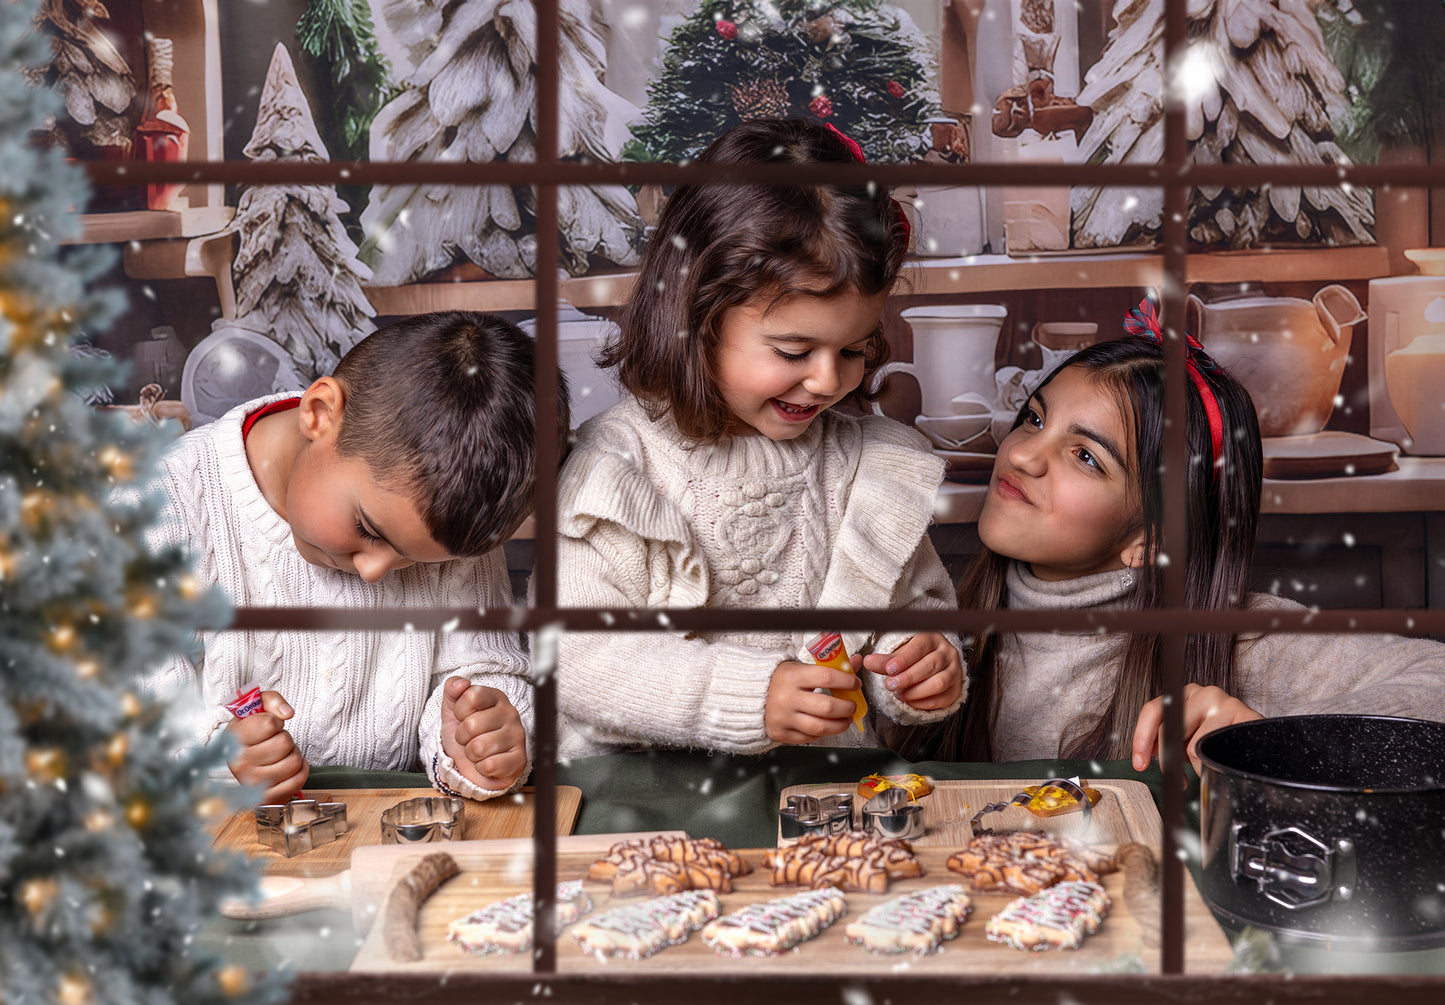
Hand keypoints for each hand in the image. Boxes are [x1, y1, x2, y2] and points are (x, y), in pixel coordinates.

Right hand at [225, 690, 308, 804]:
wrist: (240, 760)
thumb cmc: (251, 733)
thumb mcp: (256, 708)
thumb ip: (271, 700)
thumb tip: (287, 713)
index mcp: (233, 740)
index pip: (268, 724)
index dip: (274, 722)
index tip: (267, 726)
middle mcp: (239, 763)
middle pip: (284, 743)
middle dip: (285, 739)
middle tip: (273, 742)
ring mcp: (252, 783)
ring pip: (294, 761)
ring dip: (293, 754)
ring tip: (279, 755)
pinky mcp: (267, 797)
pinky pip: (298, 780)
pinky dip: (300, 770)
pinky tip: (288, 767)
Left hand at [440, 677, 527, 790]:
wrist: (473, 766)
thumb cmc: (466, 737)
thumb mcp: (452, 711)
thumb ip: (452, 691)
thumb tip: (460, 683)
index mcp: (496, 697)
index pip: (471, 696)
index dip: (459, 712)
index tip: (463, 718)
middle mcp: (510, 713)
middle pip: (471, 724)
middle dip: (463, 738)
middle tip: (470, 739)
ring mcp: (517, 736)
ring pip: (479, 747)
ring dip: (472, 754)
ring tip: (479, 752)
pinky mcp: (520, 760)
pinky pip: (489, 765)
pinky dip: (482, 768)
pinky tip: (488, 763)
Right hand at [765, 660, 858, 744]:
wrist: (752, 694)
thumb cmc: (783, 680)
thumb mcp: (803, 668)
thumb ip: (831, 667)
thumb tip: (857, 662)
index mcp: (792, 677)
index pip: (827, 677)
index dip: (847, 681)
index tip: (855, 684)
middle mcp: (787, 698)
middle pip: (827, 707)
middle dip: (847, 708)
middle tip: (852, 706)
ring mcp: (783, 717)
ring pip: (821, 727)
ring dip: (840, 725)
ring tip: (845, 719)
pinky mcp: (780, 733)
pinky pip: (809, 738)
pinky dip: (822, 733)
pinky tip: (826, 725)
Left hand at [862, 633, 962, 710]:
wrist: (934, 666)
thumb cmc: (914, 657)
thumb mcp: (899, 654)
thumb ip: (885, 660)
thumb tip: (868, 662)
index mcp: (933, 638)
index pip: (920, 646)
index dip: (904, 659)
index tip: (889, 669)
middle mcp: (948, 653)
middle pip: (930, 665)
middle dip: (908, 678)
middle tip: (890, 685)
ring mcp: (955, 671)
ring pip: (939, 682)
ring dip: (916, 691)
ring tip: (899, 694)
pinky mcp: (957, 688)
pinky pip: (943, 699)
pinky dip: (924, 703)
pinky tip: (910, 701)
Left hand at [1132, 683, 1261, 774]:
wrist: (1260, 743)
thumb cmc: (1221, 739)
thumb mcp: (1188, 739)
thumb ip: (1165, 741)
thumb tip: (1145, 753)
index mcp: (1184, 696)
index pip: (1153, 711)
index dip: (1142, 738)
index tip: (1140, 762)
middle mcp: (1202, 693)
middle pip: (1170, 729)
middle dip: (1168, 759)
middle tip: (1176, 777)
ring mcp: (1223, 702)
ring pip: (1194, 744)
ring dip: (1197, 764)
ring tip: (1206, 766)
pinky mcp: (1242, 714)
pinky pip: (1217, 747)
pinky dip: (1214, 762)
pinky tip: (1221, 760)